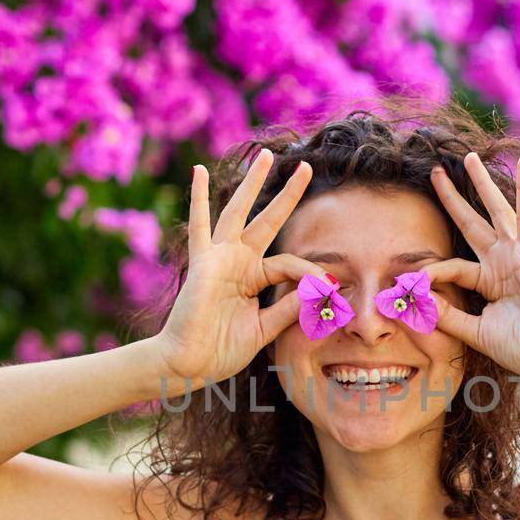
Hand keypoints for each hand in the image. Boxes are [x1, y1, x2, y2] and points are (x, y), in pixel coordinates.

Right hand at [152, 150, 322, 389]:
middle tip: (305, 167)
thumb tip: (318, 290)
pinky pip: (201, 225)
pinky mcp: (203, 262)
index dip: (310, 274)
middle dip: (287, 194)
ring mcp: (219, 257)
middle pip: (268, 220)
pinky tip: (201, 171)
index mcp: (253, 278)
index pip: (289, 264)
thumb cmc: (221, 350)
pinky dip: (200, 198)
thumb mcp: (264, 328)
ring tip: (266, 156)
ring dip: (253, 183)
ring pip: (240, 212)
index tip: (330, 289)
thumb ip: (288, 308)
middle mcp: (237, 261)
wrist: (189, 364)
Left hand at [424, 152, 519, 381]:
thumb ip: (448, 315)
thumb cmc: (519, 347)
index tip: (410, 283)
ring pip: (495, 210)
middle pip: (471, 223)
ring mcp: (516, 254)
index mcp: (489, 280)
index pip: (452, 267)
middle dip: (452, 200)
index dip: (431, 272)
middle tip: (435, 174)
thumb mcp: (474, 331)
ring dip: (482, 183)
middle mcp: (501, 262)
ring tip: (469, 157)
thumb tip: (420, 298)